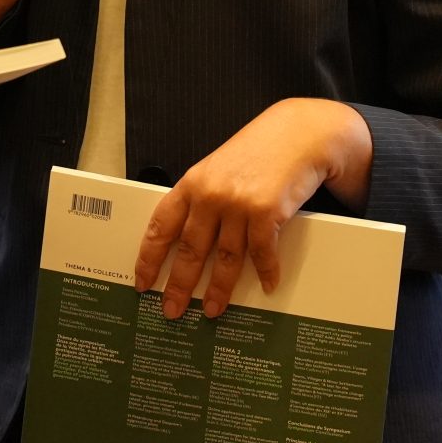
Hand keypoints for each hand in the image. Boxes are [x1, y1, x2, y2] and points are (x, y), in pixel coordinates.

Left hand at [133, 99, 372, 320]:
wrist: (298, 133)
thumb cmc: (258, 152)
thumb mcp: (218, 169)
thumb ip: (202, 199)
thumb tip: (189, 241)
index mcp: (192, 184)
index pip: (161, 226)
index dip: (149, 258)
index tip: (142, 281)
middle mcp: (211, 195)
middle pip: (190, 250)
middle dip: (179, 285)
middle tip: (172, 310)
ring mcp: (238, 205)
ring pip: (226, 258)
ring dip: (220, 289)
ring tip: (213, 309)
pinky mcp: (266, 213)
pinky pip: (262, 253)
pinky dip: (265, 272)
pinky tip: (266, 284)